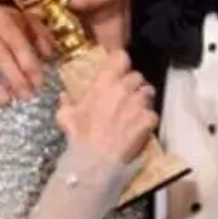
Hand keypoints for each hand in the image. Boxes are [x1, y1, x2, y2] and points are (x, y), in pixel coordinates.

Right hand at [0, 4, 54, 106]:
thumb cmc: (3, 23)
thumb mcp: (23, 20)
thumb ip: (40, 35)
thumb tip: (51, 55)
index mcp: (2, 19)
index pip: (18, 45)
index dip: (29, 66)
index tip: (38, 83)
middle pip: (0, 58)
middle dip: (15, 80)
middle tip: (26, 97)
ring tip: (6, 102)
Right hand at [56, 50, 156, 167]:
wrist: (96, 161)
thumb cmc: (79, 138)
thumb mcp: (65, 117)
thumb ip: (67, 103)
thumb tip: (64, 96)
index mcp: (104, 83)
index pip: (121, 57)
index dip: (120, 62)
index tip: (118, 69)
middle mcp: (124, 88)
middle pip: (137, 76)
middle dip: (132, 85)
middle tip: (125, 98)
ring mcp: (139, 103)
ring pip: (148, 92)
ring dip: (142, 100)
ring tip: (134, 112)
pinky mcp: (149, 119)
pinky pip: (153, 114)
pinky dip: (147, 120)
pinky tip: (138, 128)